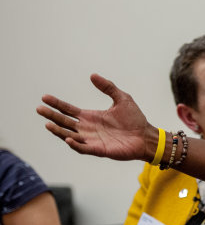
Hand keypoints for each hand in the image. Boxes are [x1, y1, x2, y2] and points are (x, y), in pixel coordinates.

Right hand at [36, 74, 154, 161]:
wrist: (146, 136)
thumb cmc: (135, 119)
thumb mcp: (122, 98)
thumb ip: (108, 87)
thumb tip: (92, 75)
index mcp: (91, 117)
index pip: (68, 110)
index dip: (56, 104)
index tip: (44, 98)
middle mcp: (88, 129)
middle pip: (64, 122)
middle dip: (51, 116)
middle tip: (39, 109)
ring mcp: (92, 140)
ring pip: (69, 135)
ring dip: (58, 131)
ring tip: (48, 124)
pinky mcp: (99, 150)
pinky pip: (83, 148)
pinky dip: (75, 144)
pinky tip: (68, 138)